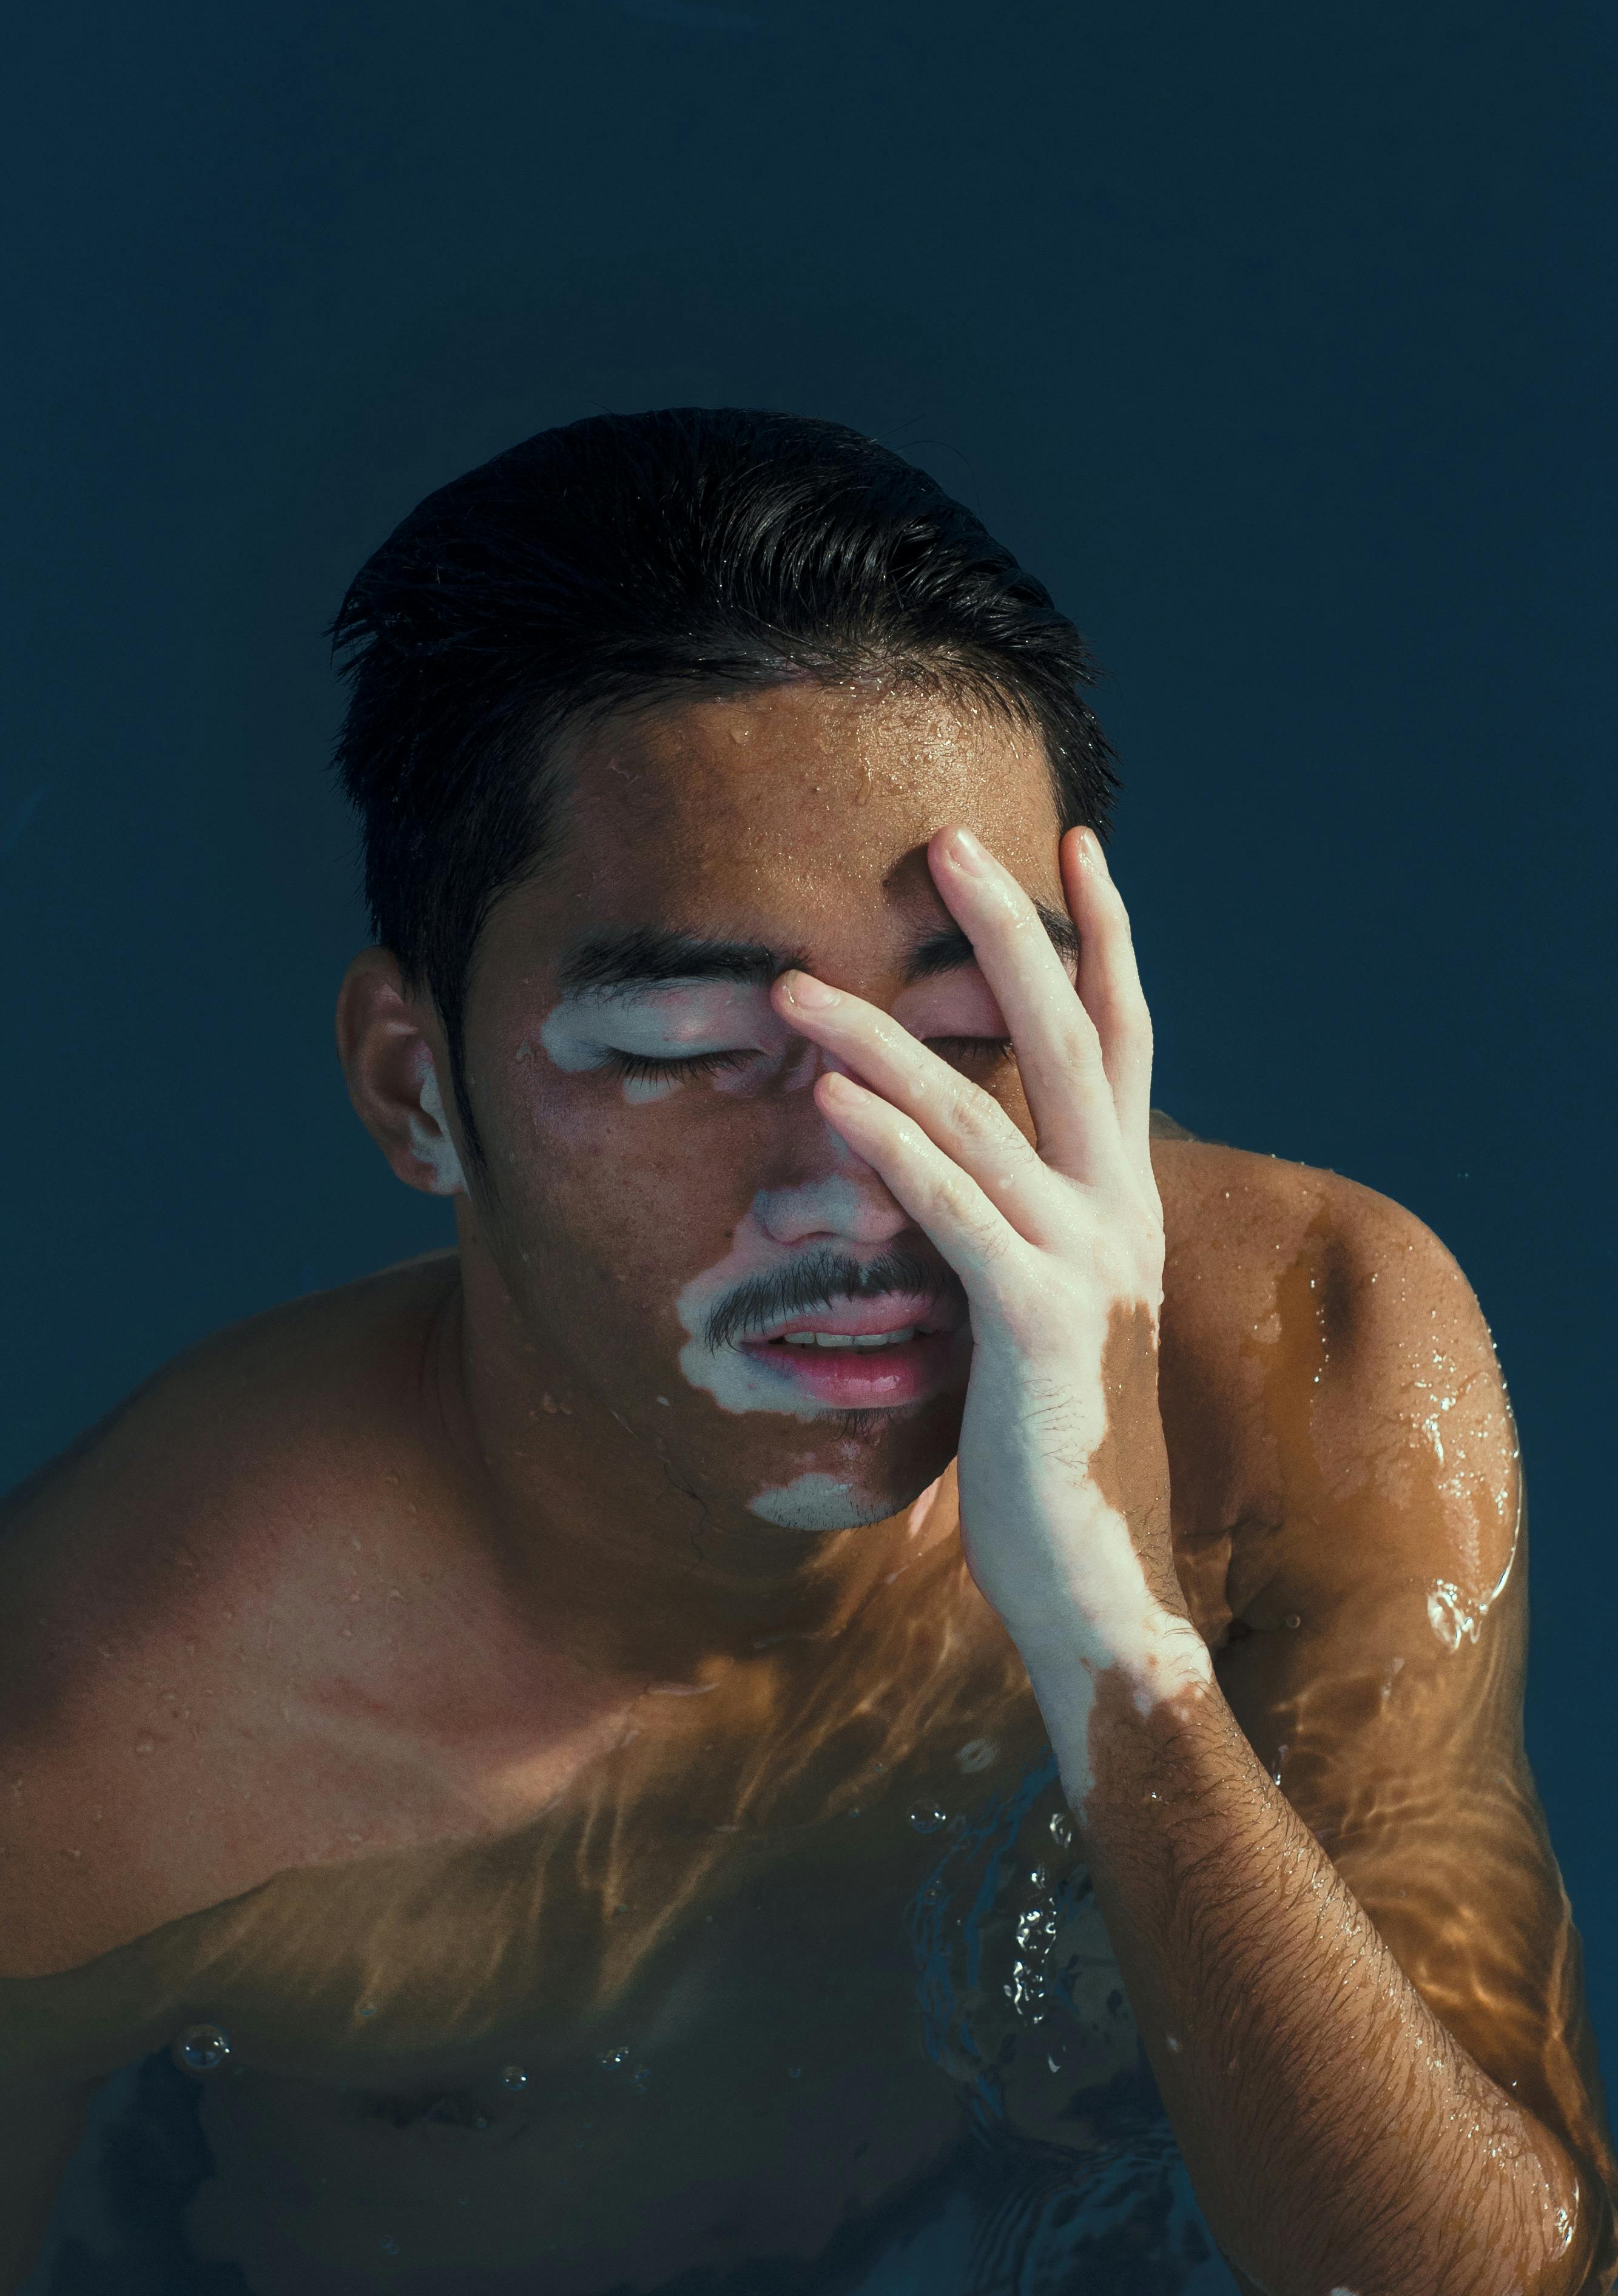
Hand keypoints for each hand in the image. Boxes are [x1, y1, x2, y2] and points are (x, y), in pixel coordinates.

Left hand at [773, 826, 1208, 1744]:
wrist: (1100, 1587)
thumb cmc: (1052, 1456)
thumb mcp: (1041, 1321)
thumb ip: (1011, 1234)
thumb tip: (947, 1172)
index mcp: (1119, 1207)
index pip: (1123, 1044)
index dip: (1101, 941)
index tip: (1070, 846)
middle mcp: (1118, 1217)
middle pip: (1074, 1041)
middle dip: (1008, 933)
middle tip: (943, 841)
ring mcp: (1087, 1266)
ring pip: (986, 1118)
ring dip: (884, 1040)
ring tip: (795, 984)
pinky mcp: (1040, 1327)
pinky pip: (956, 1214)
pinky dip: (893, 1147)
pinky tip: (828, 1096)